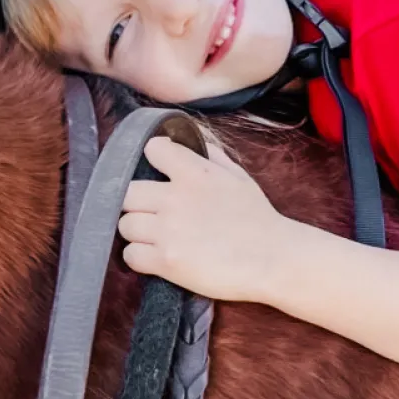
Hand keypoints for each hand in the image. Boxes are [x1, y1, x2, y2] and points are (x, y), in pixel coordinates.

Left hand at [117, 135, 292, 301]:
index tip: (160, 174)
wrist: (274, 260)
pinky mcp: (166, 261)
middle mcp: (176, 198)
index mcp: (196, 173)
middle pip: (126, 192)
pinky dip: (141, 258)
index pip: (152, 149)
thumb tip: (193, 138)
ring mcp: (169, 231)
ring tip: (158, 238)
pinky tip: (160, 257)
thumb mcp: (239, 178)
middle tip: (154, 213)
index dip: (153, 160)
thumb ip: (212, 155)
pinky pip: (131, 255)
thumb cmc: (259, 220)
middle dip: (137, 203)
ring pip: (125, 224)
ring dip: (138, 232)